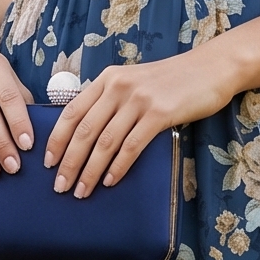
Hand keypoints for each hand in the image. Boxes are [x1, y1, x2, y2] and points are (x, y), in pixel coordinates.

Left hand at [46, 51, 235, 195]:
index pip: (72, 112)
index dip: (57, 140)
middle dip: (69, 163)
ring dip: (90, 170)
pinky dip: (118, 167)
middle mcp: (118, 87)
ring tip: (81, 191)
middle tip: (60, 186)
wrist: (211, 68)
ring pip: (105, 142)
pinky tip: (109, 181)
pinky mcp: (159, 113)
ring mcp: (138, 99)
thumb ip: (111, 100)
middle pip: (84, 131)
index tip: (48, 162)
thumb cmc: (172, 81)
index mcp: (107, 79)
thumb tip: (87, 133)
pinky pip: (131, 146)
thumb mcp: (134, 82)